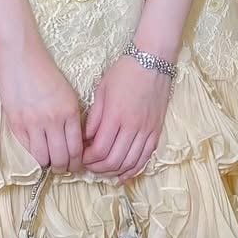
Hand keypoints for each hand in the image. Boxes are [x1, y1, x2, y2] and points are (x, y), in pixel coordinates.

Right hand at [0, 42, 85, 170]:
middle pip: (61, 157)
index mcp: (70, 112)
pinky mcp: (15, 123)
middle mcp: (52, 120)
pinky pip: (26, 149)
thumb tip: (74, 143)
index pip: (76, 148)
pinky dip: (33, 155)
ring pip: (43, 158)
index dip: (77, 163)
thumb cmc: (46, 73)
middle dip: (64, 168)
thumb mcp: (68, 94)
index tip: (76, 166)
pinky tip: (36, 152)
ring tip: (49, 163)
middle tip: (64, 169)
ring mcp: (32, 123)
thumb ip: (72, 118)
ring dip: (48, 164)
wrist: (21, 57)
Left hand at [82, 53, 170, 178]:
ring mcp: (146, 131)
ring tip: (103, 171)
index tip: (80, 157)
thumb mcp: (102, 90)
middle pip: (113, 161)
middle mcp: (132, 127)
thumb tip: (85, 139)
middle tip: (88, 166)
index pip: (99, 150)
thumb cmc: (125, 72)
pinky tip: (123, 175)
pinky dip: (133, 170)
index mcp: (115, 116)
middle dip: (97, 168)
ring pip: (129, 163)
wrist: (153, 62)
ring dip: (114, 172)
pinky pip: (145, 158)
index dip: (87, 159)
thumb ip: (94, 118)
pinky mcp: (156, 131)